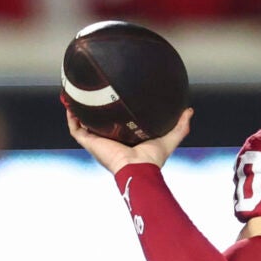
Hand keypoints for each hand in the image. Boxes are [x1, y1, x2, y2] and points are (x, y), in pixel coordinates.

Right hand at [70, 106, 193, 173]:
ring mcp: (97, 141)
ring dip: (77, 110)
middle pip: (96, 123)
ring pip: (82, 124)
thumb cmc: (152, 159)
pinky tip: (70, 104)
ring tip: (75, 95)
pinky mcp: (90, 142)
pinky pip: (76, 128)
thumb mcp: (169, 139)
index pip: (115, 125)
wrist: (138, 168)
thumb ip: (180, 127)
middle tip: (91, 92)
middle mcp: (108, 140)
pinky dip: (71, 117)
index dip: (112, 113)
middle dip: (92, 110)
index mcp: (123, 140)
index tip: (112, 98)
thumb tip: (189, 111)